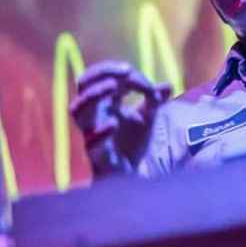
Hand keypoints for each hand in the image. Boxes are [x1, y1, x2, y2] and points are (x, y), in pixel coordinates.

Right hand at [69, 61, 170, 177]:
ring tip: (113, 86)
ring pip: (77, 110)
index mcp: (104, 103)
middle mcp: (94, 115)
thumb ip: (155, 100)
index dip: (115, 70)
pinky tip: (114, 123)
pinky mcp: (97, 155)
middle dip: (102, 73)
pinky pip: (90, 143)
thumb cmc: (134, 144)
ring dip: (93, 95)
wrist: (131, 176)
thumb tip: (167, 85)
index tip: (134, 73)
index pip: (99, 76)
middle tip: (127, 71)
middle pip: (83, 85)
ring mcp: (92, 133)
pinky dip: (100, 132)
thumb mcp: (149, 118)